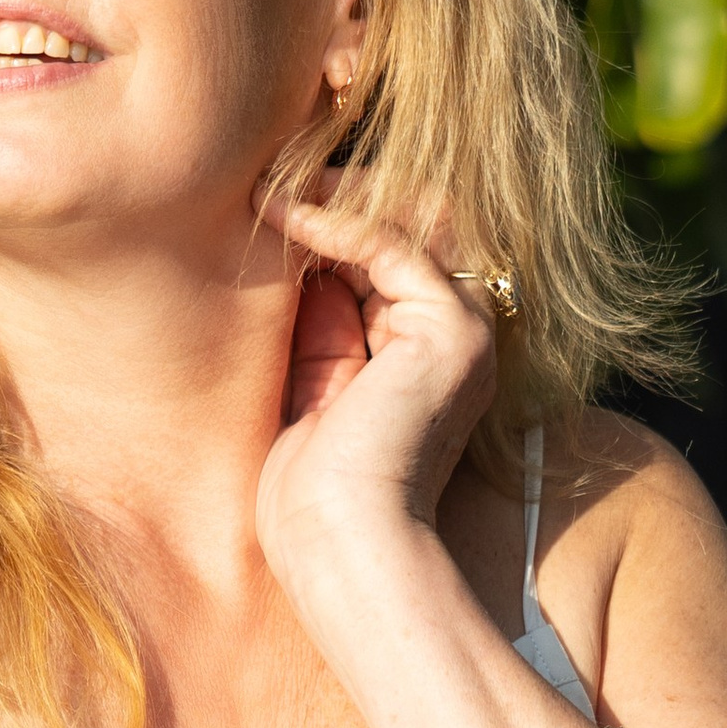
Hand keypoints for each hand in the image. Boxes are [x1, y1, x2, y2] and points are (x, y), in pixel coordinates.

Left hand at [254, 179, 497, 610]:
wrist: (342, 548)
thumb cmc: (313, 496)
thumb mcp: (311, 386)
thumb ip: (319, 319)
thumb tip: (299, 242)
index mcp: (428, 353)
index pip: (389, 249)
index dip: (331, 216)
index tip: (264, 201)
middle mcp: (457, 335)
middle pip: (407, 222)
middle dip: (334, 194)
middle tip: (263, 180)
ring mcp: (464, 330)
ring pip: (405, 221)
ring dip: (329, 196)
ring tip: (263, 190)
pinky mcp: (452, 332)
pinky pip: (391, 246)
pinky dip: (333, 223)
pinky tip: (282, 217)